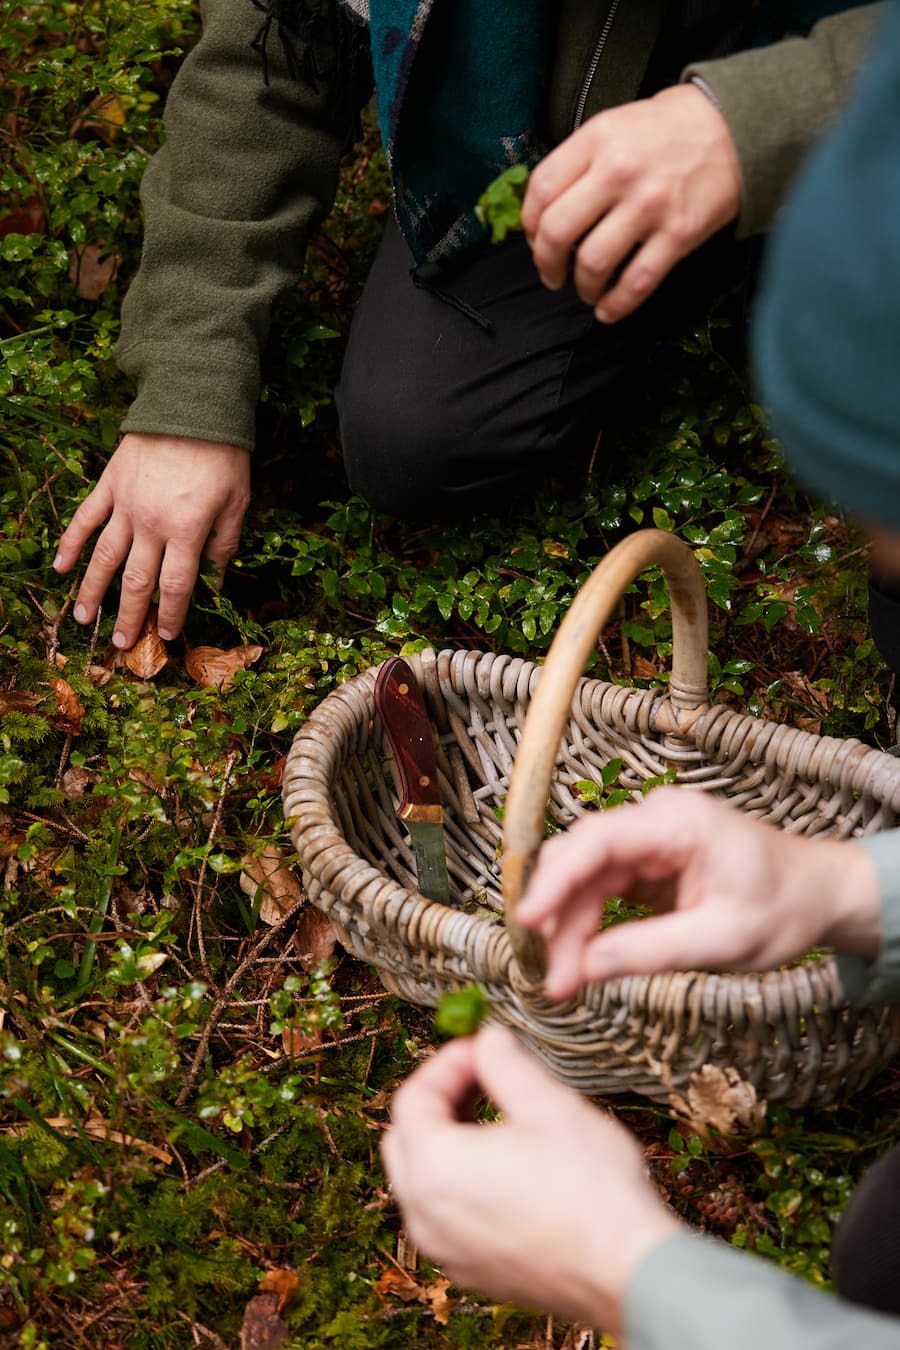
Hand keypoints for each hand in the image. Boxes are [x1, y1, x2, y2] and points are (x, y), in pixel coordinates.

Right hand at [53, 433, 250, 646]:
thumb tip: (216, 582)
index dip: (173, 614)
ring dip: (93, 590)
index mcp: (187, 530)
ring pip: (105, 556)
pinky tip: (61, 566)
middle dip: (130, 616)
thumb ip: (224, 544)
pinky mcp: (110, 485)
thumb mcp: (236, 502)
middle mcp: (152, 523)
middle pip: (137, 580)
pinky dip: (71, 543)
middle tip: (122, 644)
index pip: (177, 585)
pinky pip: (86, 519)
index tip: (168, 635)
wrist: (191, 404)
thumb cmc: (222, 454)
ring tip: (84, 618)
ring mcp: (126, 504)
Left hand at [382, 1026, 679, 1333]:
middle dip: (438, 1100)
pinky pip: (445, 1217)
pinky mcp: (472, 1272)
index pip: (412, 1098)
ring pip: (421, 1182)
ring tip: (495, 1118)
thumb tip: (488, 1039)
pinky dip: (460, 1184)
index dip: (445, 1062)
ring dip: (447, 1142)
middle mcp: (425, 1216)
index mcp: (435, 1169)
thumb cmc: (591, 1187)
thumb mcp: (548, 1103)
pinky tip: (506, 1168)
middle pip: (403, 1140)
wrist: (629, 1271)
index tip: (482, 1046)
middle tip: (481, 1076)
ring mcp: (446, 1250)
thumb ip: (505, 1062)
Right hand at [516, 790, 882, 998]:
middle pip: (581, 860)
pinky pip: (599, 890)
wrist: (817, 894)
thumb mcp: (725, 940)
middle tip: (550, 977)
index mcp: (678, 822)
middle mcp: (654, 821)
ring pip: (583, 879)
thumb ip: (653, 951)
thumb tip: (585, 967)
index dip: (555, 878)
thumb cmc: (783, 909)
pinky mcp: (645, 864)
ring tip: (563, 983)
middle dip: (558, 916)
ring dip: (568, 928)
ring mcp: (647, 840)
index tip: (527, 920)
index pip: (597, 840)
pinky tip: (578, 963)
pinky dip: (585, 926)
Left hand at [521, 84, 741, 321]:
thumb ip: (580, 162)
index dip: (529, 224)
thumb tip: (545, 213)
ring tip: (586, 289)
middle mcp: (619, 171)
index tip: (535, 239)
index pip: (542, 189)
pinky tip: (607, 310)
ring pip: (593, 263)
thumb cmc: (668, 130)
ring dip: (582, 287)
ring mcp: (649, 205)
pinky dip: (616, 305)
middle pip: (557, 231)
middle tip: (552, 274)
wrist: (734, 127)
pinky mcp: (678, 234)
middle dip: (546, 263)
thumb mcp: (616, 125)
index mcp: (598, 139)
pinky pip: (636, 282)